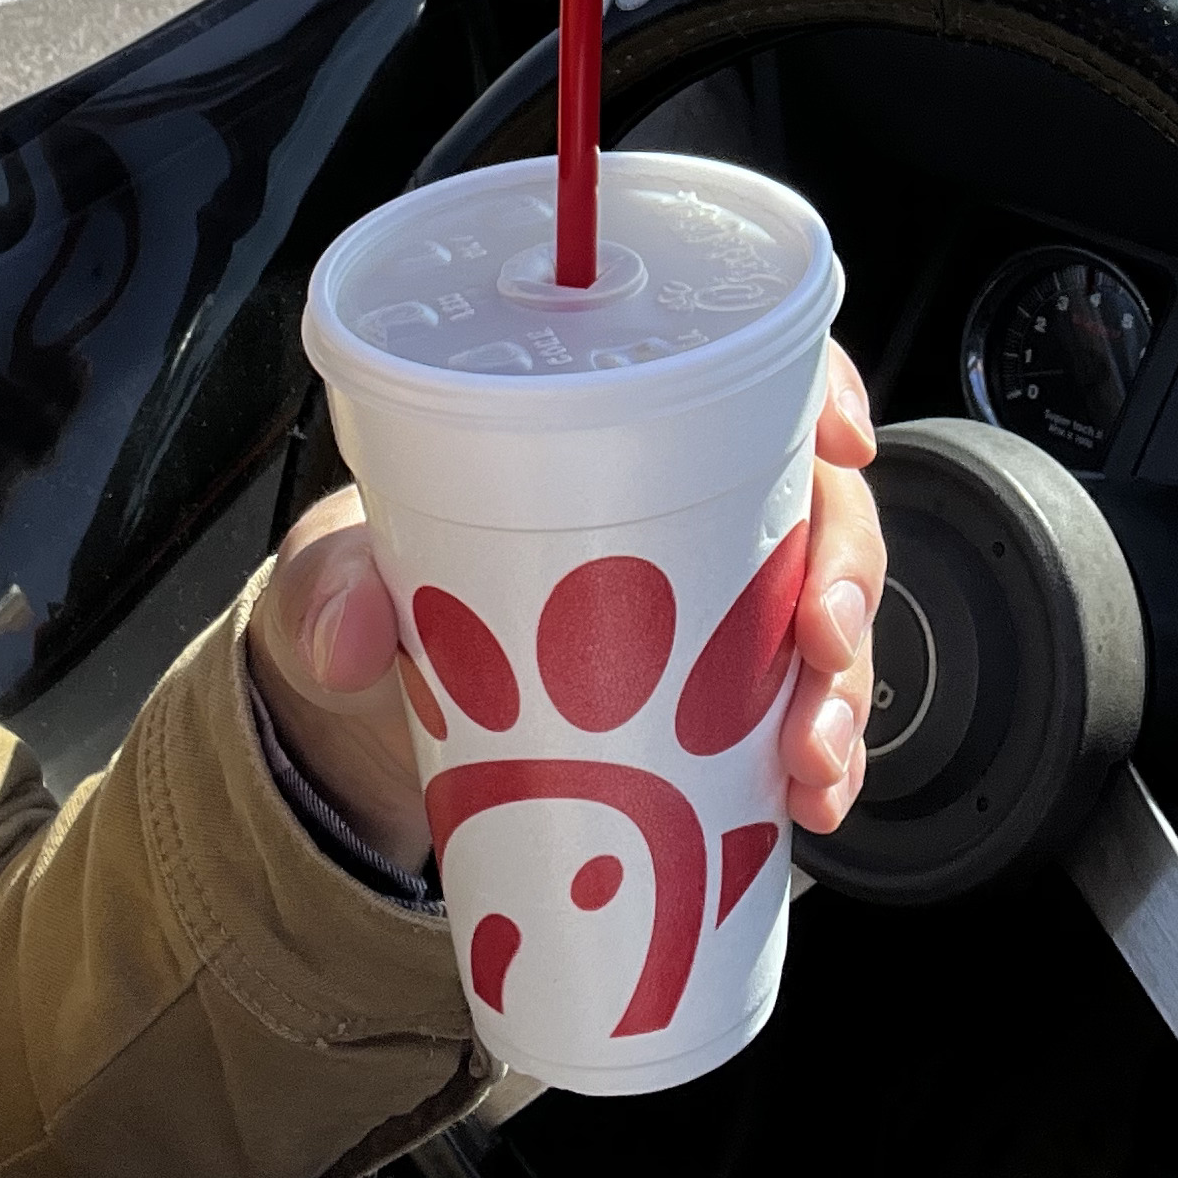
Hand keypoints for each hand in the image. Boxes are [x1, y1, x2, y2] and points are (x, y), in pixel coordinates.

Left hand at [244, 345, 890, 870]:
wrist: (374, 730)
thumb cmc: (380, 599)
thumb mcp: (338, 579)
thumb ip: (331, 591)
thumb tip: (345, 638)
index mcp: (615, 434)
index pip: (750, 371)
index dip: (823, 386)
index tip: (842, 443)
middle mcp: (691, 507)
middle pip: (818, 503)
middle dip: (846, 573)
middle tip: (821, 643)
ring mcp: (716, 608)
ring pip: (826, 615)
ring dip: (843, 686)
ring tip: (811, 762)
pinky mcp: (719, 702)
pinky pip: (802, 714)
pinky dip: (825, 760)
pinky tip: (813, 806)